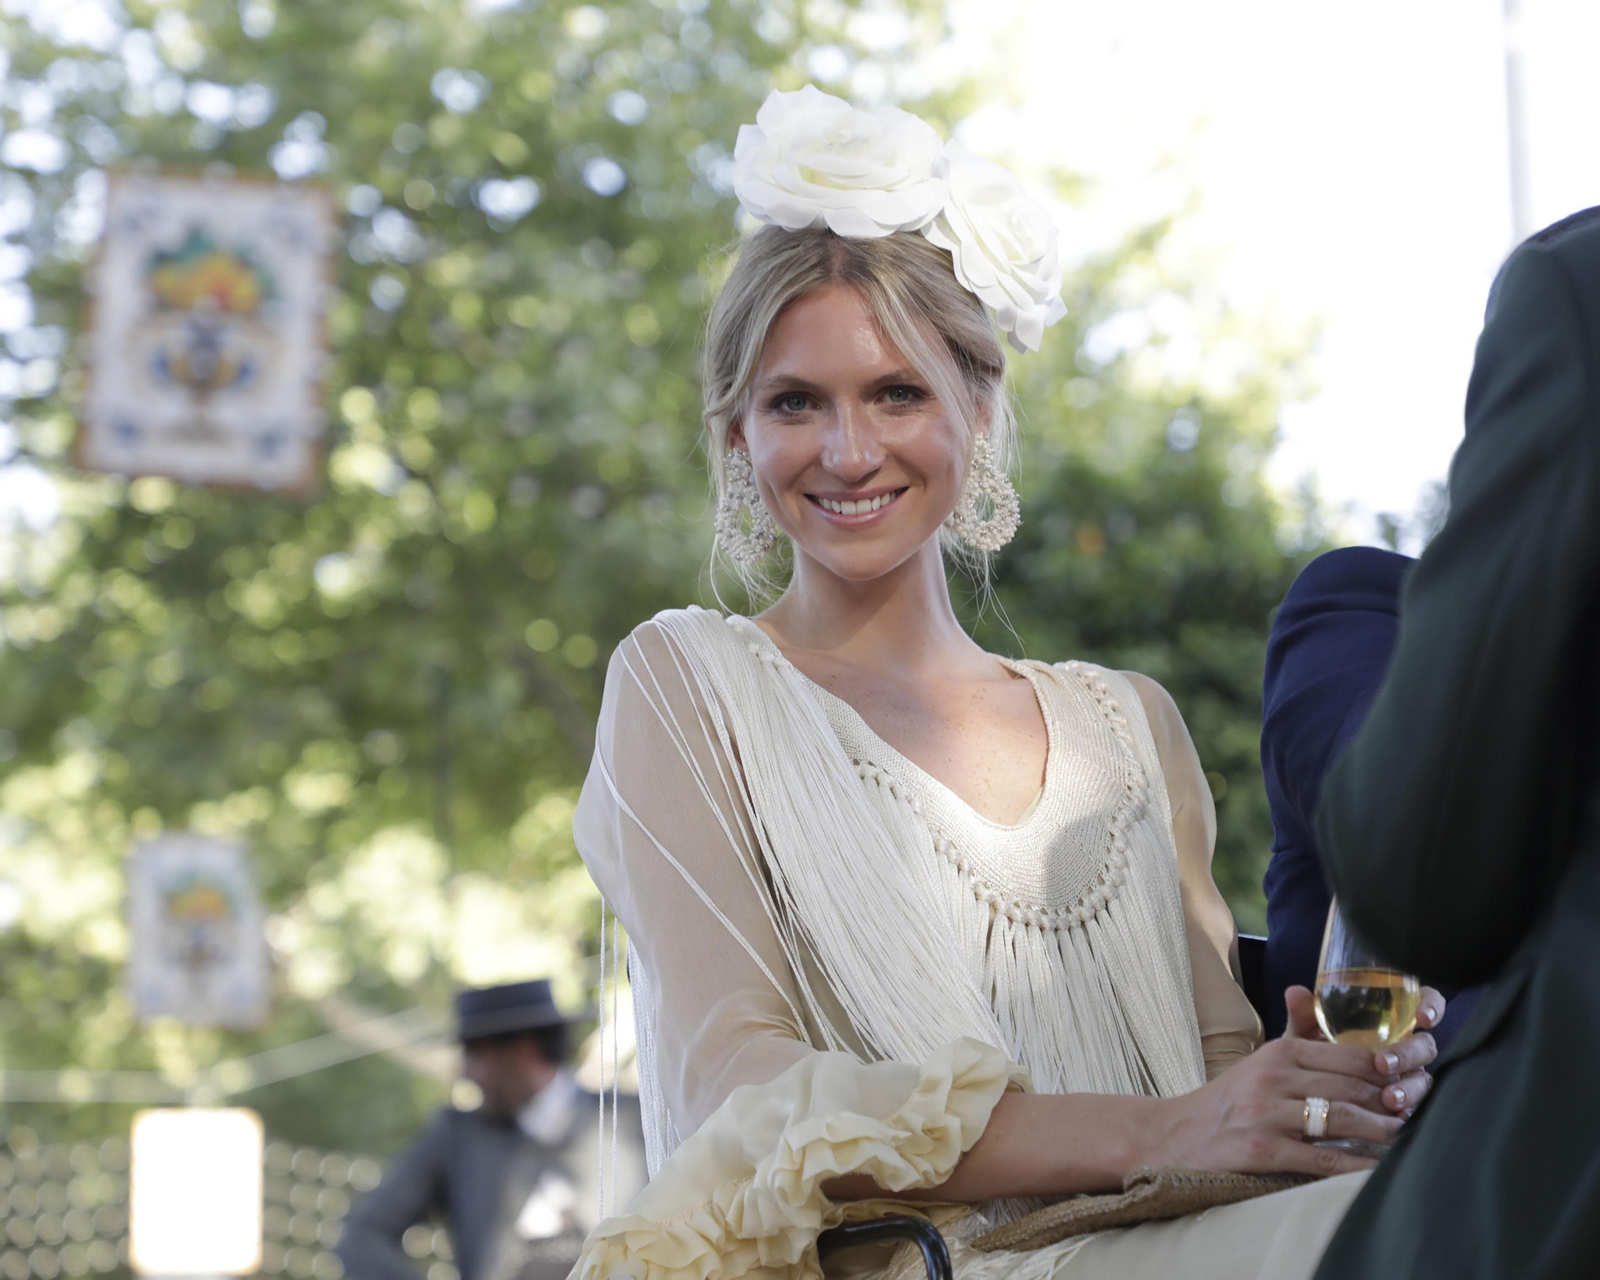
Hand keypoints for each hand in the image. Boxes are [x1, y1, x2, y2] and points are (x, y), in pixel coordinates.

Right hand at [1144, 1034, 1409, 1177]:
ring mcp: (1267, 1114)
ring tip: (1406, 1141)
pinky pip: (1324, 1160)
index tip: (1414, 1082)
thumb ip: (1294, 1031)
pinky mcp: (1263, 1150)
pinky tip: (1377, 1170)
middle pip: (1352, 1088)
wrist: (1178, 1136)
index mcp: (1279, 1052)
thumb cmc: (1231, 1100)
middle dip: (1393, 1103)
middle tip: (1422, 1113)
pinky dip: (1357, 1166)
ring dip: (1383, 1133)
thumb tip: (1306, 991)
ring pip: (1343, 1120)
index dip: (1390, 1070)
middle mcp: (1274, 1077)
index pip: (1350, 1056)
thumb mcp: (1261, 1060)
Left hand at [1283, 984, 1444, 1116]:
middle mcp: (1404, 1051)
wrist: (1303, 1104)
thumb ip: (1303, 1017)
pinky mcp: (1406, 1109)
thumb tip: (1296, 992)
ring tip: (1390, 1099)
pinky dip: (1410, 1113)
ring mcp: (1408, 1081)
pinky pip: (1418, 1111)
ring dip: (1409, 1088)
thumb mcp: (1305, 1041)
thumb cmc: (1310, 1064)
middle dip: (1408, 1054)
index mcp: (1387, 1027)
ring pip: (1423, 1081)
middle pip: (1424, 1046)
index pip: (1421, 1005)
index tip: (1423, 1016)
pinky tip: (1399, 1120)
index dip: (1431, 1006)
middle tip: (1384, 1064)